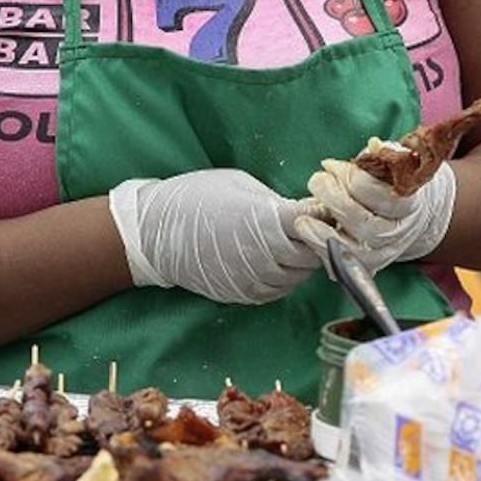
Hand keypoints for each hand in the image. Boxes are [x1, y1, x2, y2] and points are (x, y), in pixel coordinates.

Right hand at [108, 169, 323, 304]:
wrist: (153, 233)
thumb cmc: (195, 198)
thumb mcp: (240, 186)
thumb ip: (275, 203)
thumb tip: (305, 211)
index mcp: (266, 221)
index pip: (315, 224)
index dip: (325, 217)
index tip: (327, 209)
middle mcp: (264, 255)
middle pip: (314, 254)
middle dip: (319, 240)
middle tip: (317, 226)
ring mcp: (254, 279)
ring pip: (299, 276)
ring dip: (303, 260)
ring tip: (294, 242)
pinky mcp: (243, 294)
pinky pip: (279, 289)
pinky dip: (285, 276)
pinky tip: (276, 259)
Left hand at [292, 156, 456, 273]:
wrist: (408, 216)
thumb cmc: (390, 183)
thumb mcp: (393, 165)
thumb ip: (385, 155)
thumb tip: (374, 146)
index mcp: (408, 203)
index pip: (380, 194)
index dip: (351, 177)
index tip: (330, 165)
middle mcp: (398, 231)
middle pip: (365, 225)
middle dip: (334, 201)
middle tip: (316, 182)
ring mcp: (384, 252)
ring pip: (354, 250)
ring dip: (323, 235)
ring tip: (302, 221)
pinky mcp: (368, 265)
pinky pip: (345, 265)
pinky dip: (324, 253)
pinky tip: (309, 237)